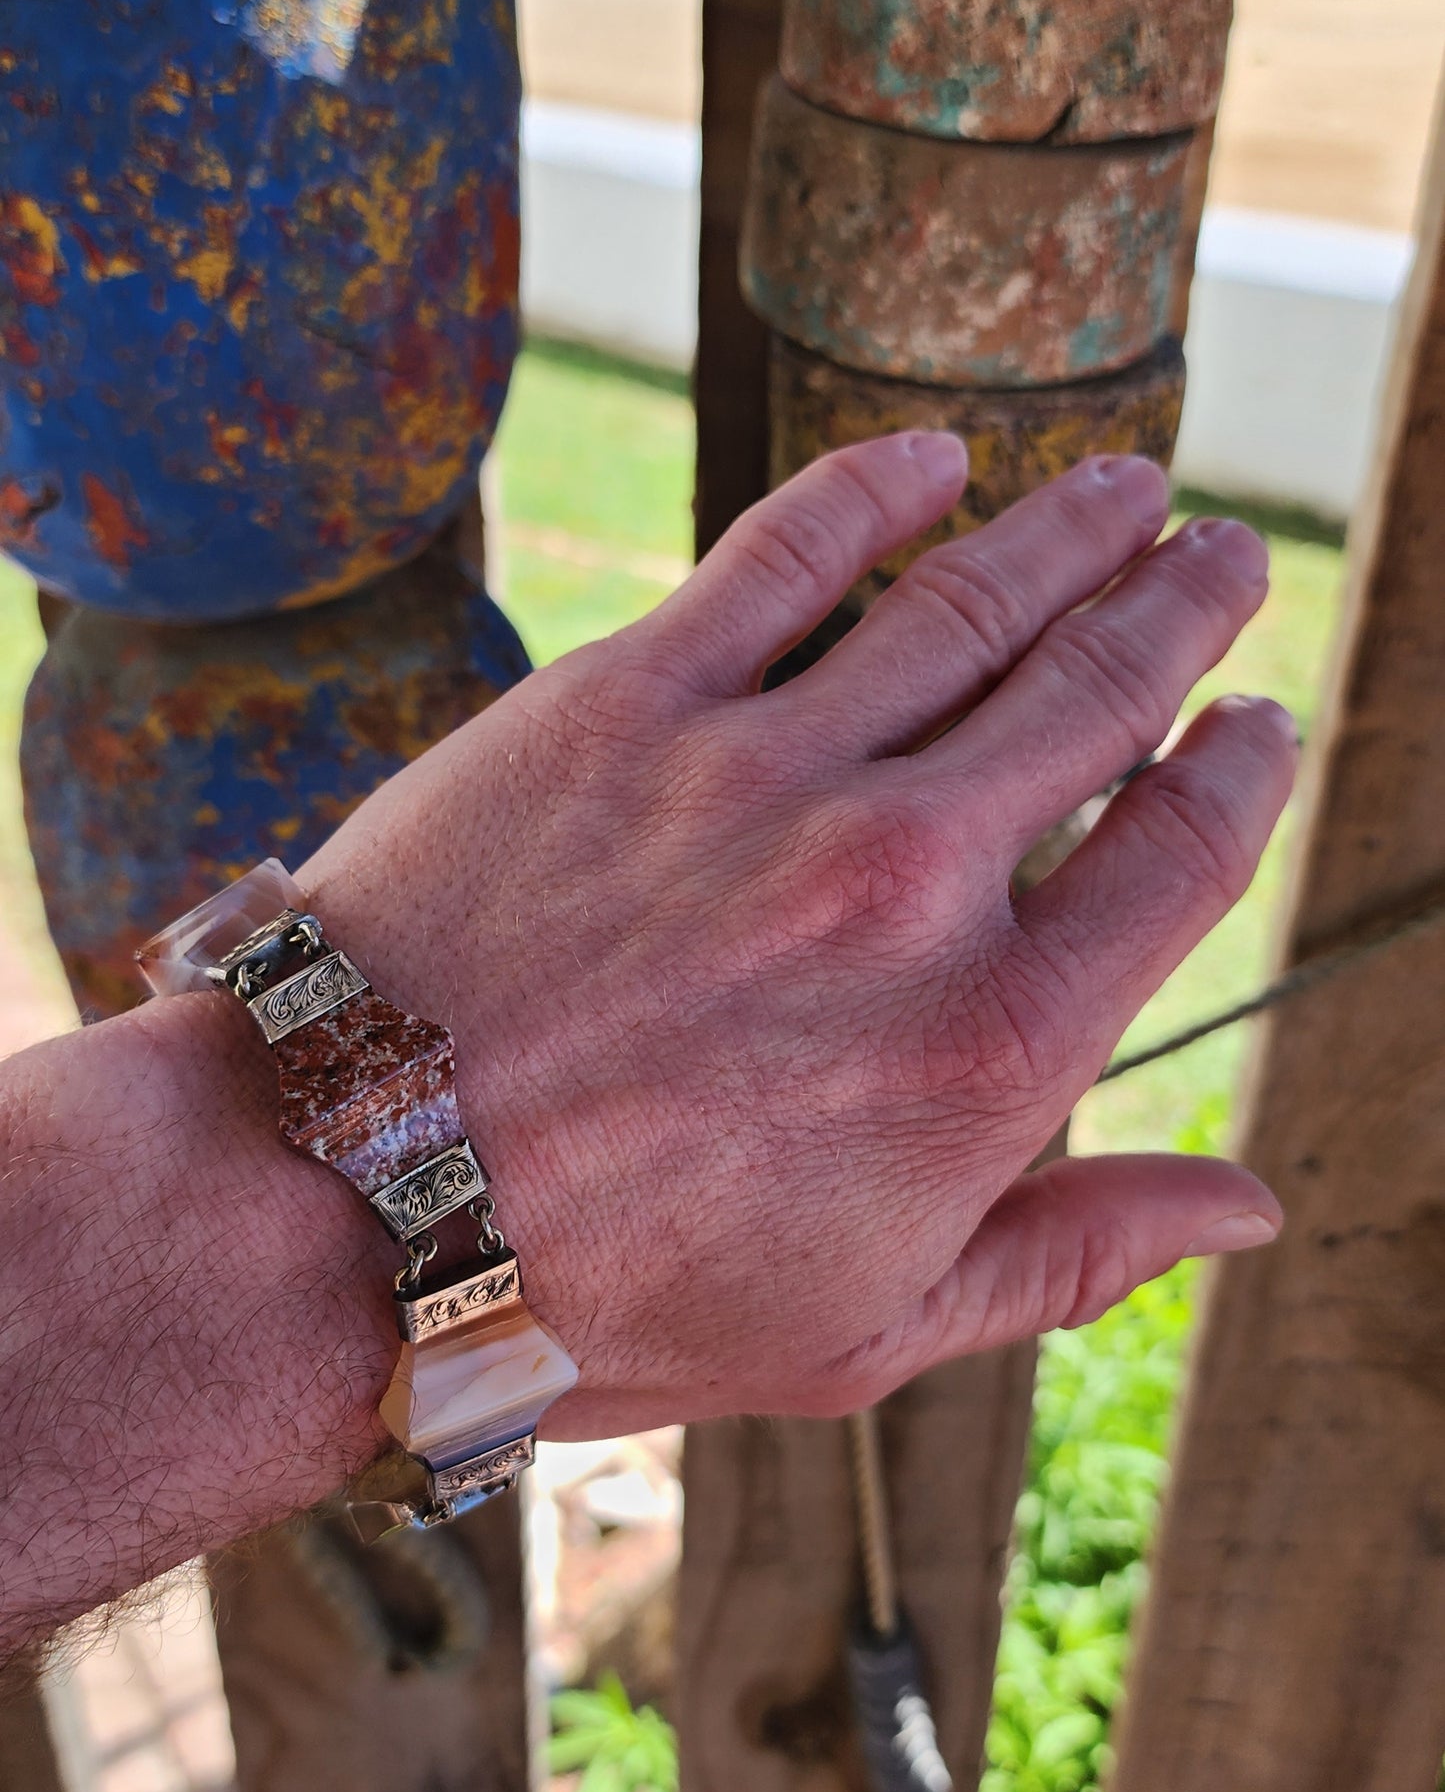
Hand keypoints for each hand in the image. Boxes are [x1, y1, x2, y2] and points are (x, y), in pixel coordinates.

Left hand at [302, 436, 1295, 1445]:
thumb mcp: (869, 1329)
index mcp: (991, 1044)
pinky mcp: (633, 701)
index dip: (1243, 771)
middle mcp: (912, 885)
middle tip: (1223, 558)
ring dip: (1070, 533)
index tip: (1255, 724)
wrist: (349, 1205)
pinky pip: (786, 557)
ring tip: (1125, 492)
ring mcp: (771, 774)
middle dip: (1184, 610)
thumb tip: (1251, 1207)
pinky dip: (876, 494)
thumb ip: (1073, 1251)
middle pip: (1102, 694)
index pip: (1183, 856)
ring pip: (972, 604)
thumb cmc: (609, 1295)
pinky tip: (933, 462)